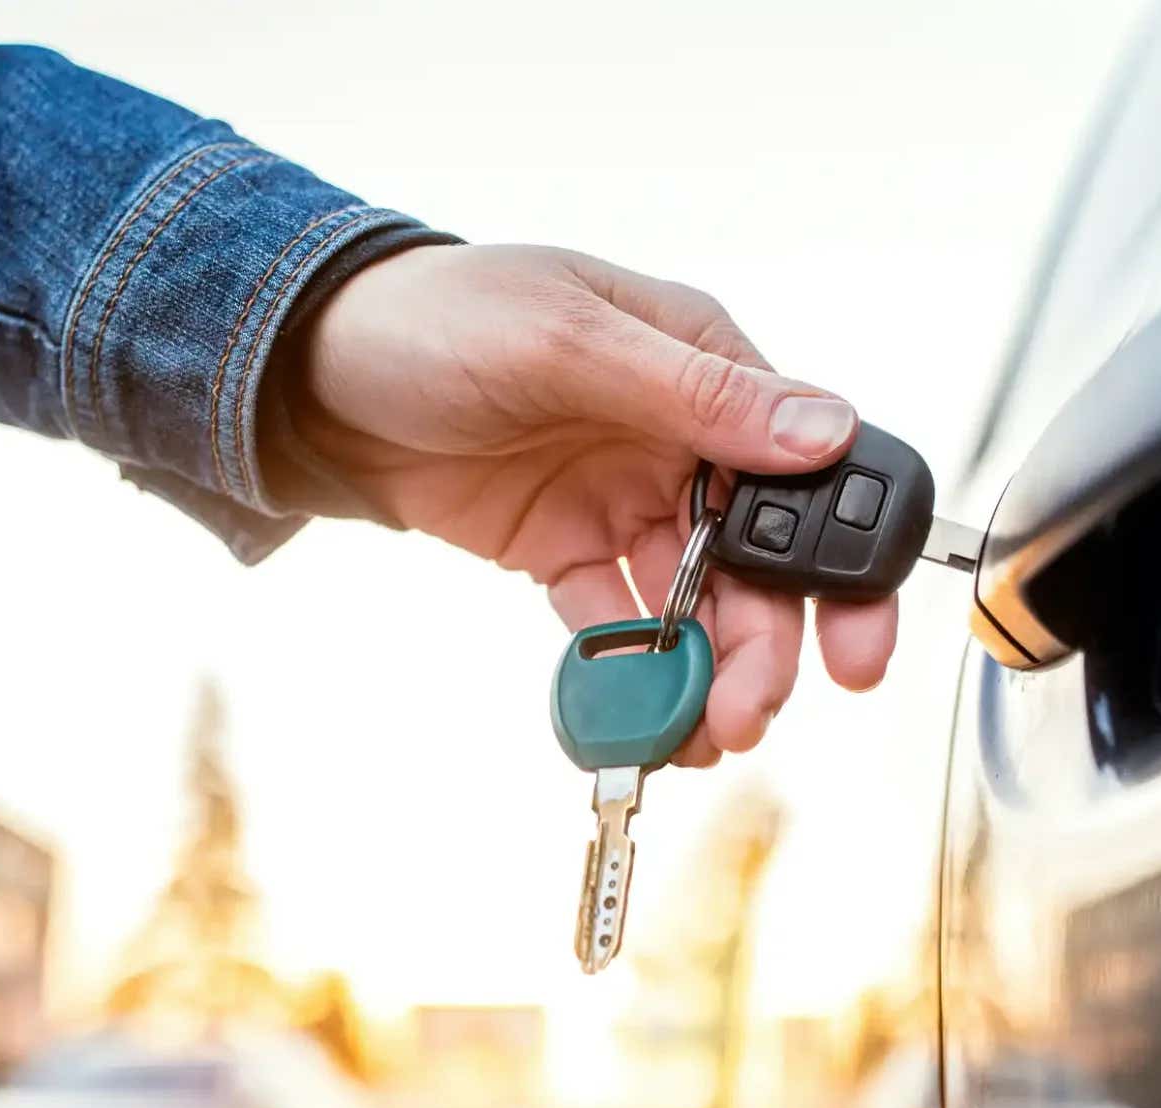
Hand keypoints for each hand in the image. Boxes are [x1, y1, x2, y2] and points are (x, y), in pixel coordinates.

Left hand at [292, 244, 897, 765]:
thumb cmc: (437, 318)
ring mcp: (624, 499)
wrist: (306, 371)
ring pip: (698, 603)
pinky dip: (632, 675)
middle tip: (754, 711)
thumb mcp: (568, 340)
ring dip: (709, 672)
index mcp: (705, 365)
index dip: (842, 561)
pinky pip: (618, 625)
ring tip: (702, 736)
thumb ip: (698, 394)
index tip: (855, 646)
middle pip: (762, 558)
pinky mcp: (565, 551)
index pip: (810, 467)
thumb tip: (825, 432)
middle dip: (771, 643)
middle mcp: (679, 438)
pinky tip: (639, 722)